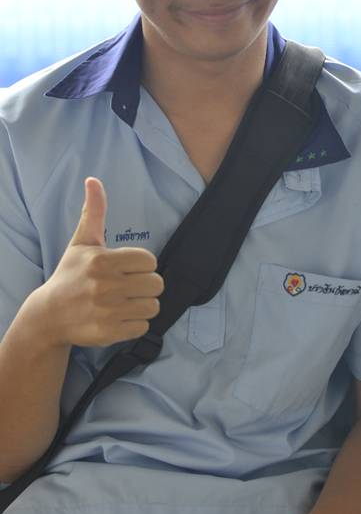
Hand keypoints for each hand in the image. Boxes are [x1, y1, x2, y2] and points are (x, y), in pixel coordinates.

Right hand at [26, 177, 163, 347]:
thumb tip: (93, 180)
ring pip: (153, 306)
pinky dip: (135, 323)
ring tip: (125, 302)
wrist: (49, 315)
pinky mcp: (109, 333)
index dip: (142, 265)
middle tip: (129, 287)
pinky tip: (119, 317)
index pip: (150, 261)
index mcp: (102, 261)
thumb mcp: (82, 242)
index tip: (128, 269)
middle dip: (146, 285)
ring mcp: (107, 311)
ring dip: (143, 305)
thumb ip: (94, 212)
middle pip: (156, 284)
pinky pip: (143, 327)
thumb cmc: (71, 274)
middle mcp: (105, 286)